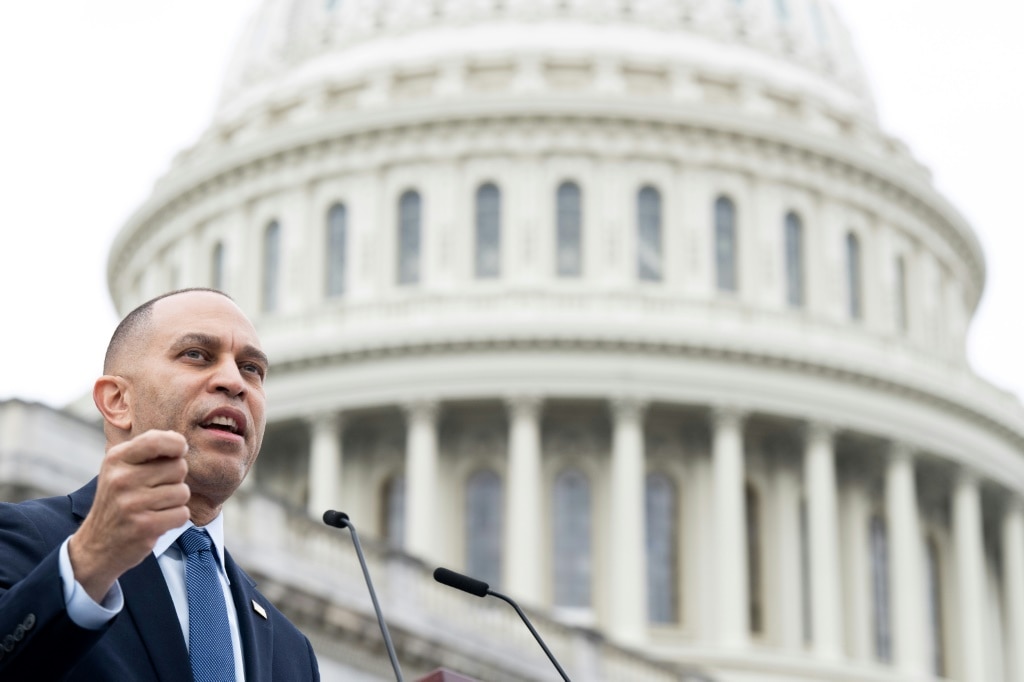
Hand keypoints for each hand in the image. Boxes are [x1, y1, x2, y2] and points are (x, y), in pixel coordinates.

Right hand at [68, 430, 190, 601]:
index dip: (176, 444)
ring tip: (153, 507)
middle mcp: (122, 479)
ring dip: (175, 502)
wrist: (97, 545)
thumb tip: (179, 440)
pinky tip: (156, 521)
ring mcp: (132, 503)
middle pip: (179, 467)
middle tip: (154, 491)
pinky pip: (182, 514)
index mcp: (116, 459)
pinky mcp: (144, 526)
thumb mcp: (121, 469)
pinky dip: (175, 519)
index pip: (156, 440)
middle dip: (175, 480)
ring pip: (183, 492)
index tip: (178, 452)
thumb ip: (148, 451)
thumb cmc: (119, 500)